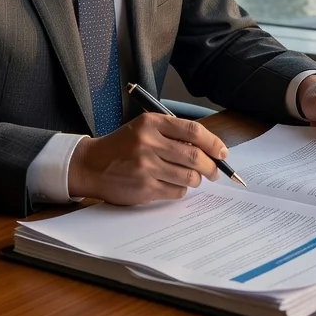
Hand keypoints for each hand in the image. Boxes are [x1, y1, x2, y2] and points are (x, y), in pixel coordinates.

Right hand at [67, 113, 228, 204]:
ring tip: (194, 178)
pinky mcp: (144, 188)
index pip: (193, 131)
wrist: (92, 165)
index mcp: (151, 123)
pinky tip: (174, 185)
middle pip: (194, 156)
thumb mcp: (144, 128)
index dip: (213, 142)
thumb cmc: (122, 146)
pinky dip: (181, 190)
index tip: (223, 152)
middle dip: (211, 166)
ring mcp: (146, 167)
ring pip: (188, 176)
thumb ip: (172, 133)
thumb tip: (208, 148)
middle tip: (215, 171)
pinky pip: (176, 191)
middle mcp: (149, 143)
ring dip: (197, 179)